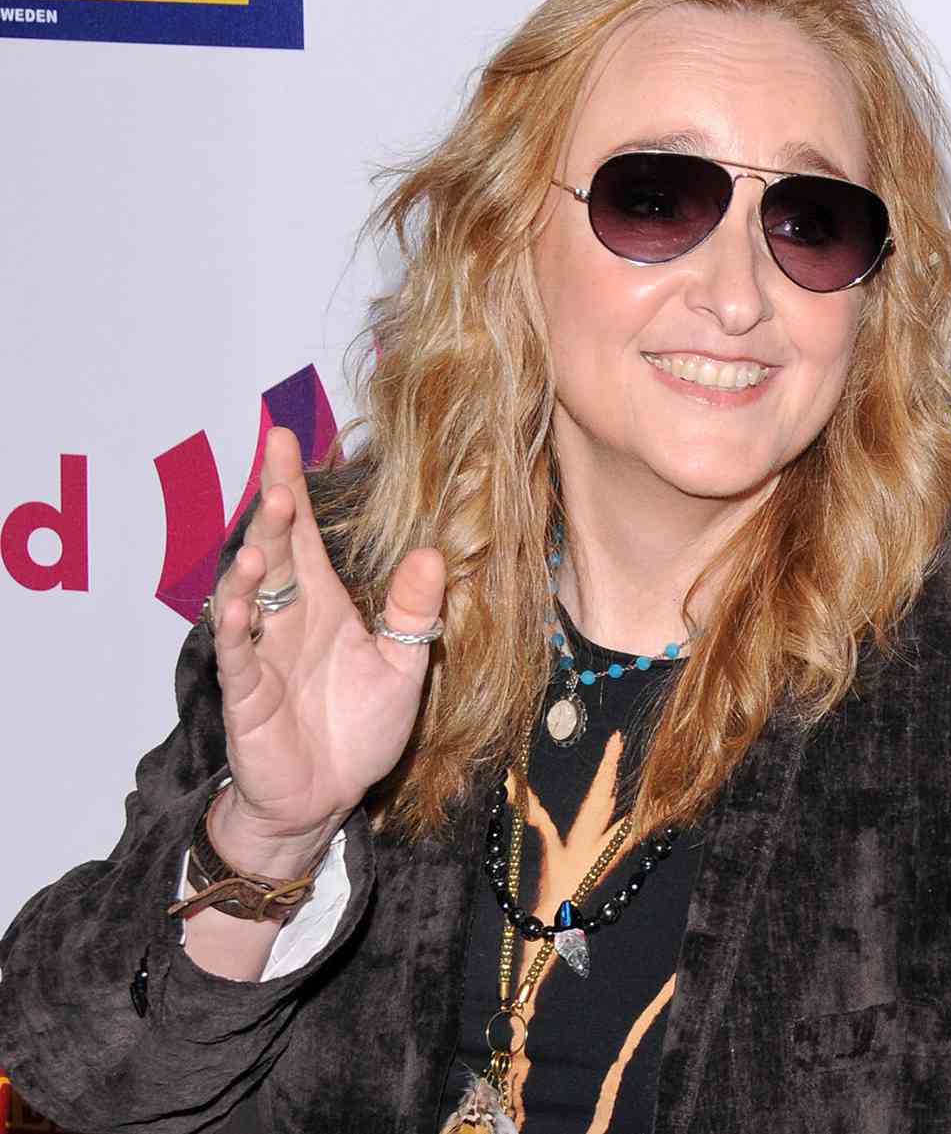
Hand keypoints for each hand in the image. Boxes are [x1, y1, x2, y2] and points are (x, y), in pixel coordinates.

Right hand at [205, 427, 443, 875]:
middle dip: (274, 512)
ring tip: (266, 530)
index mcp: (325, 606)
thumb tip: (433, 553)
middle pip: (275, 553)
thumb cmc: (359, 728)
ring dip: (252, 561)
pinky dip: (234, 625)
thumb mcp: (403, 664)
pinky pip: (236, 654)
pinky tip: (237, 598)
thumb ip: (413, 612)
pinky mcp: (247, 695)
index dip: (293, 486)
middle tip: (279, 472)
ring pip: (247, 596)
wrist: (330, 796)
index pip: (306, 536)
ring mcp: (262, 654)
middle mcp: (287, 620)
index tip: (284, 436)